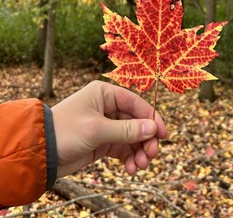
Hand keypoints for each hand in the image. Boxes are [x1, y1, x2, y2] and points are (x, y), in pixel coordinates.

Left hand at [51, 81, 166, 176]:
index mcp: (105, 93)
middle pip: (136, 121)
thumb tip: (154, 129)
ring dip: (138, 151)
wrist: (40, 152)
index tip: (163, 135)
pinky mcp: (103, 141)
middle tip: (151, 155)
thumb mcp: (97, 129)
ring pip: (132, 136)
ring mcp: (106, 124)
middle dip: (145, 139)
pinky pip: (123, 148)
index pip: (136, 103)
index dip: (152, 118)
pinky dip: (129, 158)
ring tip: (140, 166)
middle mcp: (107, 106)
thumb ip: (126, 130)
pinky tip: (131, 169)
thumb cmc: (65, 131)